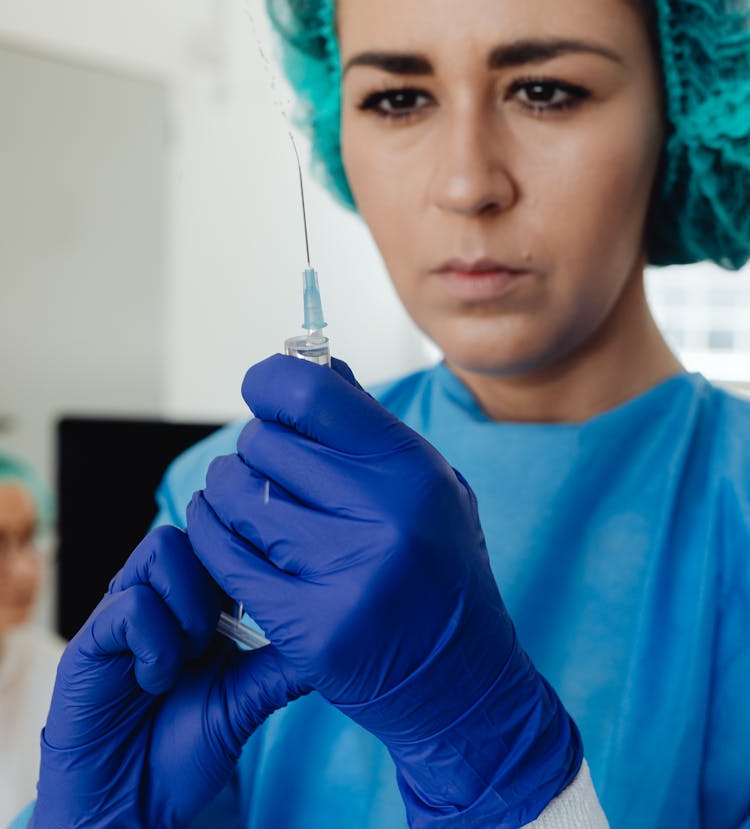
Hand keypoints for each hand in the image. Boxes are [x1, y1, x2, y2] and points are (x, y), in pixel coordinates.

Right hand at [31, 525, 305, 828]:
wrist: (130, 807)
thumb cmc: (181, 753)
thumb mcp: (245, 702)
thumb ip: (280, 665)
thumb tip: (338, 631)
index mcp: (195, 603)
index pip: (225, 542)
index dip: (248, 561)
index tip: (265, 601)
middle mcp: (158, 596)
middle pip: (195, 529)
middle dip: (219, 577)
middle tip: (222, 637)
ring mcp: (122, 612)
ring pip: (161, 549)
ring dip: (188, 605)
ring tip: (190, 657)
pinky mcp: (90, 640)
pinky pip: (129, 604)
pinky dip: (155, 644)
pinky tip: (156, 682)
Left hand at [187, 356, 581, 824]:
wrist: (463, 686)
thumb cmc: (442, 573)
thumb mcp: (430, 485)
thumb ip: (368, 425)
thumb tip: (313, 361)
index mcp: (412, 470)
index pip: (313, 394)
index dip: (271, 380)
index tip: (262, 389)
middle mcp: (382, 517)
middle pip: (266, 444)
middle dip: (257, 448)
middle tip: (269, 465)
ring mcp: (344, 577)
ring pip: (237, 496)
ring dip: (229, 490)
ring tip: (245, 498)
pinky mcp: (309, 631)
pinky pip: (225, 558)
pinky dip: (211, 534)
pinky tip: (222, 530)